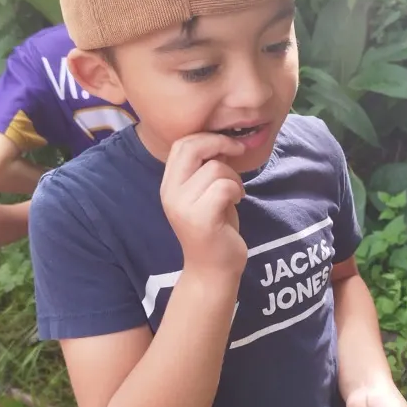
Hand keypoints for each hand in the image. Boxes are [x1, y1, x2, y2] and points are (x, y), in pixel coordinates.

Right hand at [161, 133, 247, 276]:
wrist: (213, 269)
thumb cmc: (215, 228)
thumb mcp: (205, 193)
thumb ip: (206, 168)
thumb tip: (221, 141)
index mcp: (169, 184)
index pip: (181, 144)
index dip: (207, 137)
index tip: (228, 144)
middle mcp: (170, 193)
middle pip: (192, 147)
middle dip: (220, 144)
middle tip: (238, 153)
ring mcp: (183, 206)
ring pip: (214, 169)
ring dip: (234, 177)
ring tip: (235, 193)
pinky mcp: (200, 218)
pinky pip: (224, 187)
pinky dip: (237, 190)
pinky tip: (237, 201)